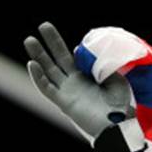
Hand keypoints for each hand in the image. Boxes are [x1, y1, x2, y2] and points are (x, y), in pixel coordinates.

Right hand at [24, 22, 134, 140]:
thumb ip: (105, 67)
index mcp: (87, 77)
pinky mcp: (64, 102)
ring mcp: (67, 91)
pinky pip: (46, 88)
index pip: (74, 58)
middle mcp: (75, 82)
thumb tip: (92, 54)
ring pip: (48, 70)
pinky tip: (32, 64)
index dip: (73, 49)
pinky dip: (38, 77)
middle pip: (58, 58)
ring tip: (29, 40)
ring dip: (38, 55)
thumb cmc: (122, 105)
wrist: (119, 126)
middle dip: (50, 42)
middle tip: (43, 25)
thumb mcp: (117, 80)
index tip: (77, 45)